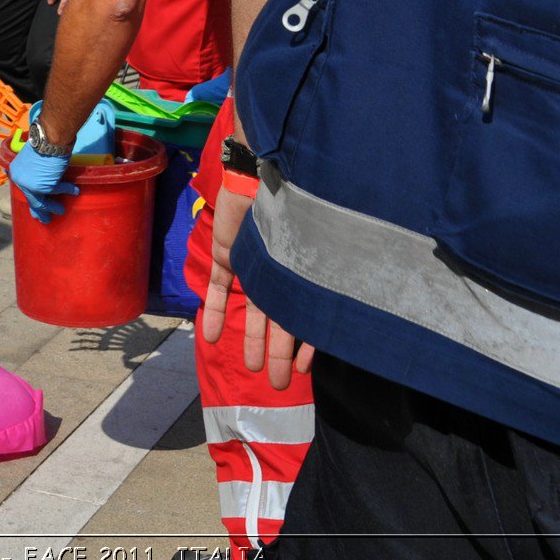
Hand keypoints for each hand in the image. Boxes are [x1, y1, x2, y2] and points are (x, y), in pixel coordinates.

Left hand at [7, 141, 77, 223]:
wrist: (49, 139)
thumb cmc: (42, 142)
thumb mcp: (32, 157)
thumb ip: (33, 169)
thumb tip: (41, 176)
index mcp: (16, 172)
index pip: (24, 189)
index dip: (31, 198)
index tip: (35, 207)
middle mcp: (21, 180)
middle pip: (31, 199)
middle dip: (38, 210)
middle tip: (44, 219)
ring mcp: (31, 186)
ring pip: (42, 201)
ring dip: (52, 207)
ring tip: (60, 211)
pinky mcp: (44, 187)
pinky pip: (57, 191)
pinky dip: (67, 190)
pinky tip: (74, 191)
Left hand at [201, 174, 314, 388]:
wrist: (260, 174)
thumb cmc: (297, 205)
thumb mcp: (312, 246)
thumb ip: (319, 275)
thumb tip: (348, 309)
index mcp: (304, 270)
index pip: (305, 316)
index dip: (305, 344)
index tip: (302, 370)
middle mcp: (281, 271)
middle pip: (279, 320)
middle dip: (278, 353)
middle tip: (276, 385)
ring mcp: (254, 265)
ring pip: (252, 311)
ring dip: (252, 340)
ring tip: (253, 369)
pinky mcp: (228, 256)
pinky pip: (221, 290)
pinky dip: (215, 313)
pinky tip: (210, 338)